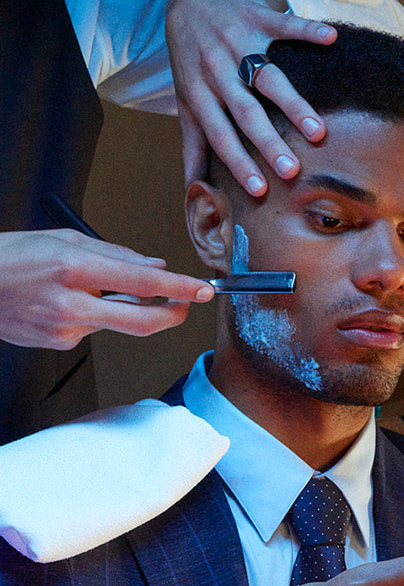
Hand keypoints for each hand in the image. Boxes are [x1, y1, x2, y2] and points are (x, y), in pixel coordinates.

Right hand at [0, 229, 213, 349]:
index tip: (203, 290)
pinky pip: (92, 329)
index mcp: (74, 268)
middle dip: (173, 315)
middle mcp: (71, 303)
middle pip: (142, 322)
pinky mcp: (59, 344)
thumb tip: (155, 269)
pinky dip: (91, 315)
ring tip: (86, 286)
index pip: (143, 284)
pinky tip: (64, 302)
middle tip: (185, 304)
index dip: (179, 288)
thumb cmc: (12, 258)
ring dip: (118, 307)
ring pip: (115, 322)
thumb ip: (116, 255)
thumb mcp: (65, 240)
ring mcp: (65, 330)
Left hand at [165, 0, 335, 193]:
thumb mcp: (187, 101)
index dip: (237, 162)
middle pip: (246, 112)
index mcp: (200, 95)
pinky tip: (330, 39)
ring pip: (268, 77)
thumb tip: (193, 192)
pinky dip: (307, 30)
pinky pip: (283, 24)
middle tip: (292, 170)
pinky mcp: (257, 17)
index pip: (220, 135)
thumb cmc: (192, 60)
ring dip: (293, 104)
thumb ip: (193, 146)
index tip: (258, 189)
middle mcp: (217, 71)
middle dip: (269, 142)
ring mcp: (238, 43)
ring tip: (318, 131)